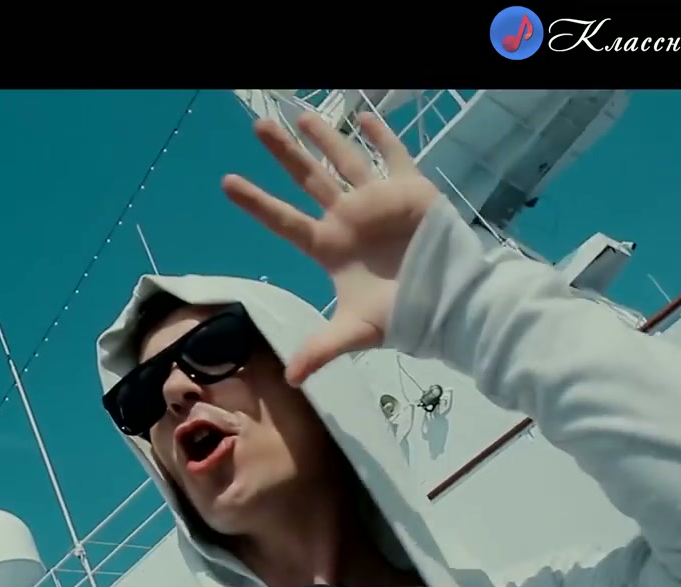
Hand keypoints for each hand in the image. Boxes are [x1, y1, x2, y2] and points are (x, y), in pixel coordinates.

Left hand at [221, 111, 441, 386]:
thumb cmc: (403, 316)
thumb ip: (322, 349)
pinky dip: (381, 136)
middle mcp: (348, 219)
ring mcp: (377, 201)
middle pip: (309, 179)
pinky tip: (365, 115)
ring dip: (325, 137)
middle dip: (285, 153)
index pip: (284, 220)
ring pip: (345, 161)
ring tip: (301, 114)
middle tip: (259, 126)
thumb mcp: (356, 332)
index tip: (227, 182)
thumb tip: (290, 379)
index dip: (257, 202)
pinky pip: (393, 156)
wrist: (453, 304)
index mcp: (330, 246)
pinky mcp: (410, 190)